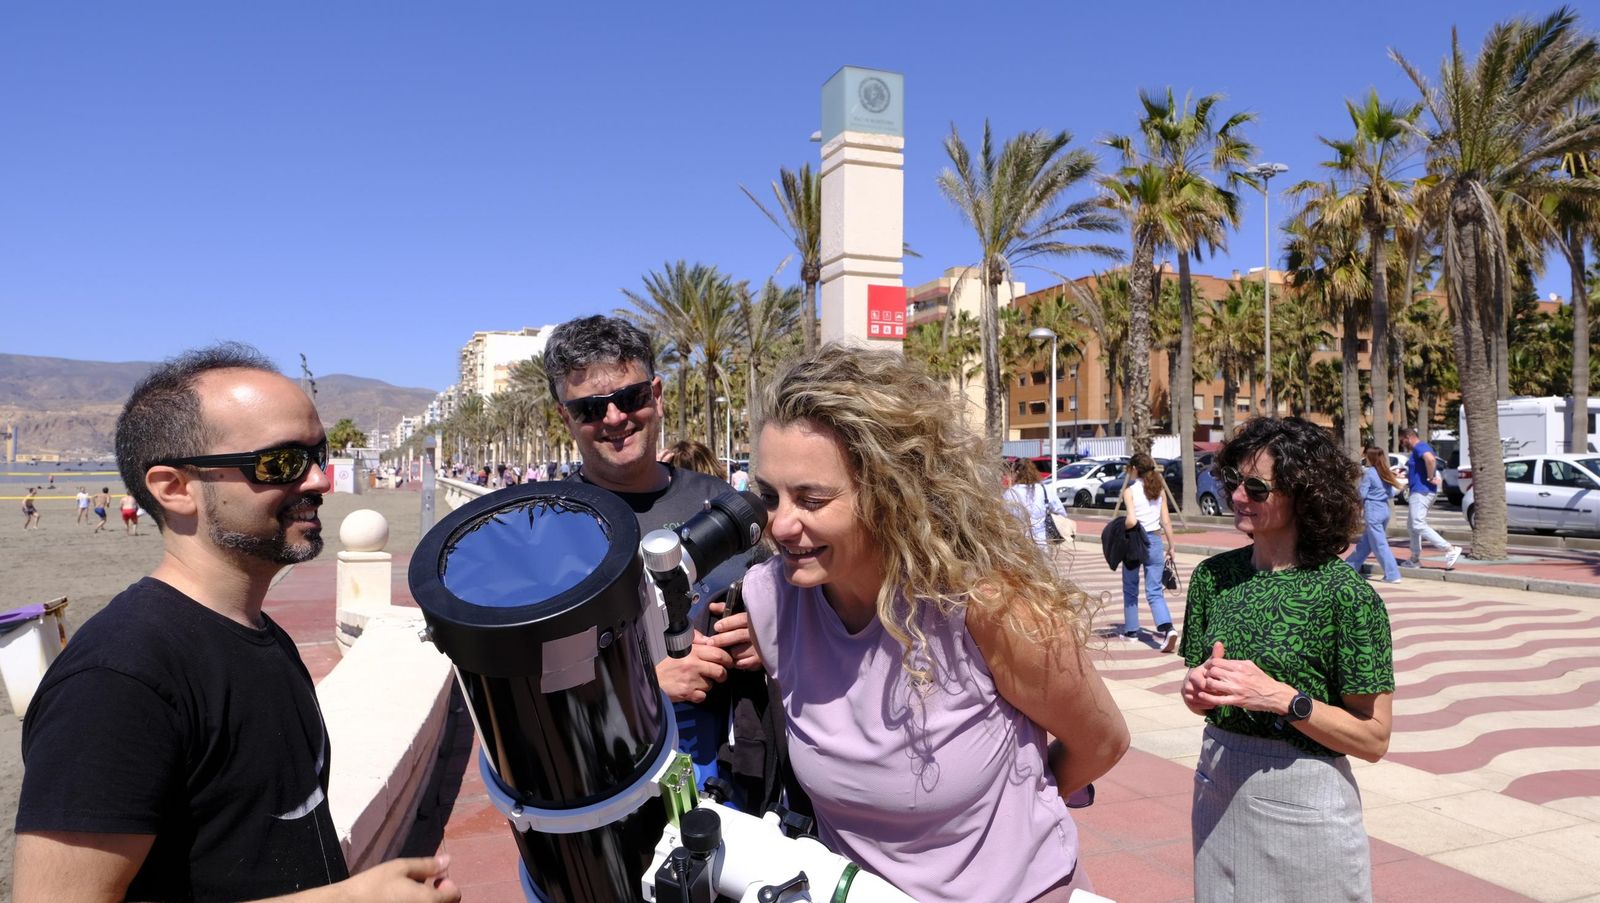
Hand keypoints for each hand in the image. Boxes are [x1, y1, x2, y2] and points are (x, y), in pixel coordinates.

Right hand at [335, 855, 459, 901]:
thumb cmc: (373, 885)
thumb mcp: (400, 868)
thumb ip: (426, 866)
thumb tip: (447, 860)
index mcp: (429, 901)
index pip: (455, 895)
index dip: (447, 884)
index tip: (434, 880)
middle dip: (439, 896)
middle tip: (423, 887)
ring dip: (428, 902)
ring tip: (410, 896)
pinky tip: (401, 902)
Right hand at [655, 634, 733, 702]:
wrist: (648, 677)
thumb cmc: (662, 661)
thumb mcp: (676, 645)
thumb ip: (694, 640)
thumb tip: (708, 640)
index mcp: (692, 651)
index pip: (718, 653)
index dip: (727, 658)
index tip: (728, 662)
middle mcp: (693, 665)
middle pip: (719, 671)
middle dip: (723, 674)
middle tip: (721, 675)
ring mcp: (690, 680)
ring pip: (711, 685)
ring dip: (708, 684)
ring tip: (698, 681)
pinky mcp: (686, 693)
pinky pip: (702, 696)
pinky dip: (699, 695)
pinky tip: (692, 690)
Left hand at [706, 601, 761, 670]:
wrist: (772, 641)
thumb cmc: (749, 626)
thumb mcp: (739, 614)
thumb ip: (725, 609)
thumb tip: (711, 606)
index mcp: (755, 619)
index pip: (741, 619)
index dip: (728, 623)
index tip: (716, 627)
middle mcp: (759, 633)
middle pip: (738, 635)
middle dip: (722, 639)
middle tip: (710, 642)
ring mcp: (760, 647)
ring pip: (738, 651)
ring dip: (729, 652)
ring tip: (722, 651)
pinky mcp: (761, 660)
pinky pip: (743, 663)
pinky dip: (736, 662)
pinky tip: (733, 659)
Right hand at [1181, 641, 1222, 713]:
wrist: (1195, 685)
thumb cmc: (1206, 673)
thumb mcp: (1210, 665)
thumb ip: (1216, 656)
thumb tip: (1219, 643)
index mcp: (1193, 675)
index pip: (1205, 683)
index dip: (1215, 684)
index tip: (1222, 684)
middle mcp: (1188, 685)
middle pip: (1205, 692)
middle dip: (1215, 692)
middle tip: (1224, 691)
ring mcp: (1188, 695)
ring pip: (1204, 700)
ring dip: (1214, 699)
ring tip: (1221, 696)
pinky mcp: (1190, 703)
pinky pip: (1203, 706)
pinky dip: (1211, 704)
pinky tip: (1216, 700)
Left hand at [1197, 646, 1291, 713]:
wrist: (1274, 695)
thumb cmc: (1262, 679)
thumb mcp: (1251, 666)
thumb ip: (1237, 662)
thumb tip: (1224, 660)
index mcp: (1240, 666)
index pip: (1217, 661)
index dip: (1210, 664)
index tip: (1210, 667)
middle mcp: (1237, 677)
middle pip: (1213, 671)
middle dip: (1208, 674)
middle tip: (1208, 677)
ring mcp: (1236, 689)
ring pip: (1212, 684)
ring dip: (1208, 684)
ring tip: (1209, 685)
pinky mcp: (1237, 701)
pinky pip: (1218, 700)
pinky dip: (1208, 697)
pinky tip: (1202, 695)